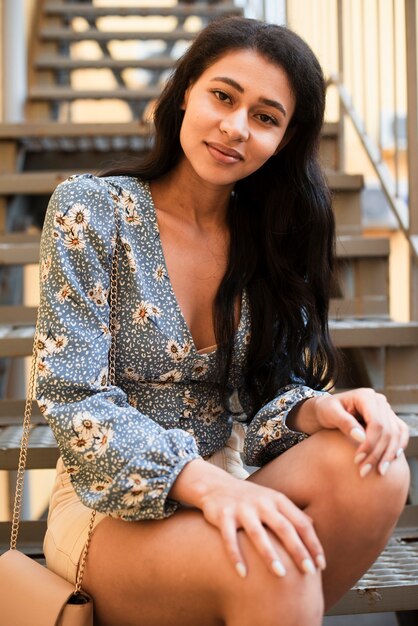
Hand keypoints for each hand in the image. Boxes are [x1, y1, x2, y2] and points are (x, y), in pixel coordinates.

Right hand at [199, 477, 324, 578]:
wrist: (215, 485)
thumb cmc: (250, 499)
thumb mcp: (271, 500)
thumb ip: (290, 513)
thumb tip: (313, 526)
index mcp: (277, 500)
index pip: (300, 522)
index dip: (312, 543)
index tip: (321, 565)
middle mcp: (261, 503)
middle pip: (283, 527)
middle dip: (297, 550)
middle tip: (309, 572)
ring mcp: (242, 508)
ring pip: (257, 533)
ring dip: (269, 554)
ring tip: (281, 574)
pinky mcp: (223, 515)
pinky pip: (229, 538)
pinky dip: (236, 556)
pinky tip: (243, 574)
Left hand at [311, 388, 408, 476]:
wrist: (325, 410)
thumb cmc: (325, 410)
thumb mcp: (329, 413)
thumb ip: (345, 423)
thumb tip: (361, 437)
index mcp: (365, 396)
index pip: (376, 423)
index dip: (370, 443)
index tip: (357, 460)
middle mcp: (379, 401)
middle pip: (388, 431)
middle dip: (378, 453)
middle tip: (364, 471)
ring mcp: (385, 410)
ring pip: (396, 434)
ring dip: (389, 454)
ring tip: (379, 471)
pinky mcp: (388, 419)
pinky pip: (400, 433)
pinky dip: (398, 447)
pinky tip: (391, 460)